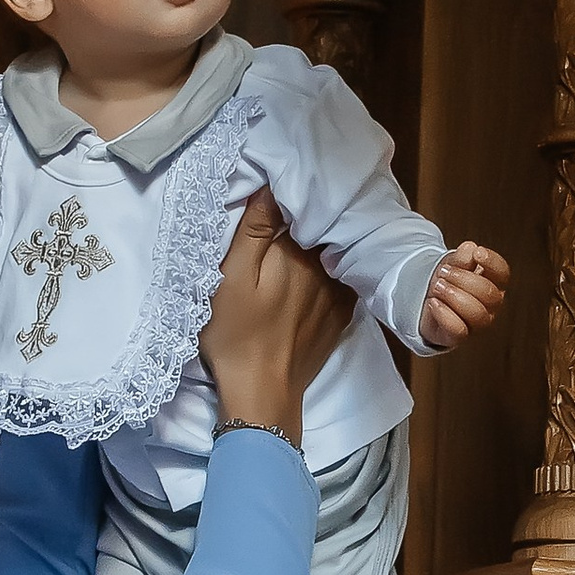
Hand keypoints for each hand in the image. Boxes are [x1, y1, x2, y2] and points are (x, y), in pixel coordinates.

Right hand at [202, 192, 353, 445]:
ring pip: (336, 252)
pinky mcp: (340, 314)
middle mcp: (327, 268)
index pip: (305, 207)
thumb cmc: (237, 334)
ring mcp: (338, 293)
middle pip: (324, 228)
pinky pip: (344, 277)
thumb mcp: (230, 277)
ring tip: (313, 225)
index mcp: (298, 253)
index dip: (296, 193)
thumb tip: (272, 185)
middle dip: (314, 212)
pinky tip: (325, 262)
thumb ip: (253, 230)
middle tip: (298, 198)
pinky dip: (338, 264)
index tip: (285, 182)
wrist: (263, 392)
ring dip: (327, 238)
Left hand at [420, 242, 507, 349]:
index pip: (503, 274)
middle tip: (443, 272)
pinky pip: (459, 329)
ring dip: (454, 296)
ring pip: (478, 313)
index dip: (493, 263)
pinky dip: (444, 314)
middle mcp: (490, 306)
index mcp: (493, 284)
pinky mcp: (459, 337)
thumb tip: (470, 248)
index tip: (477, 253)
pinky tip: (433, 302)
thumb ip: (461, 258)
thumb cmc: (446, 281)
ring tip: (437, 286)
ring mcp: (477, 324)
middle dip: (463, 279)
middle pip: (490, 294)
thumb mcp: (451, 264)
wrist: (425, 303)